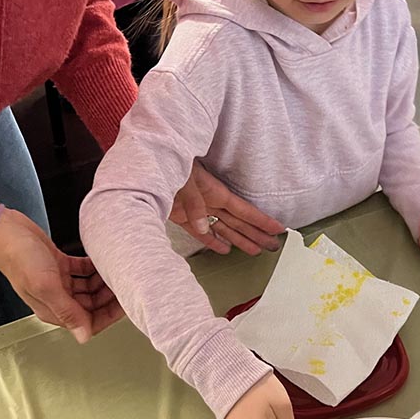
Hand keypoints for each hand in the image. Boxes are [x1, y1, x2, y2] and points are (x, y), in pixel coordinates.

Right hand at [0, 202, 123, 343]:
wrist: (3, 230)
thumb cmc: (20, 257)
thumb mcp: (46, 286)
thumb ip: (68, 311)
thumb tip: (84, 337)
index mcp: (52, 310)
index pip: (88, 322)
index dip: (109, 315)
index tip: (126, 303)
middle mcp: (56, 298)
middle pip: (91, 305)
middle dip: (109, 297)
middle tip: (126, 282)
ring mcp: (57, 281)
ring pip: (88, 288)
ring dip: (102, 281)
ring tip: (117, 269)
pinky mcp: (58, 265)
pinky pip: (82, 270)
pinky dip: (92, 267)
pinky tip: (101, 260)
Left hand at [170, 161, 284, 255]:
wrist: (141, 170)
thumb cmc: (167, 166)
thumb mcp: (185, 180)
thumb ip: (195, 205)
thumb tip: (206, 228)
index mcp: (215, 191)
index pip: (244, 209)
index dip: (261, 220)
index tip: (278, 229)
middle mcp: (210, 202)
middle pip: (238, 222)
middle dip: (255, 234)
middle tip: (273, 247)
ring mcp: (196, 210)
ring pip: (223, 228)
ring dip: (238, 240)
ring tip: (254, 252)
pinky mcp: (181, 217)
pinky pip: (201, 232)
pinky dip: (212, 241)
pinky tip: (224, 250)